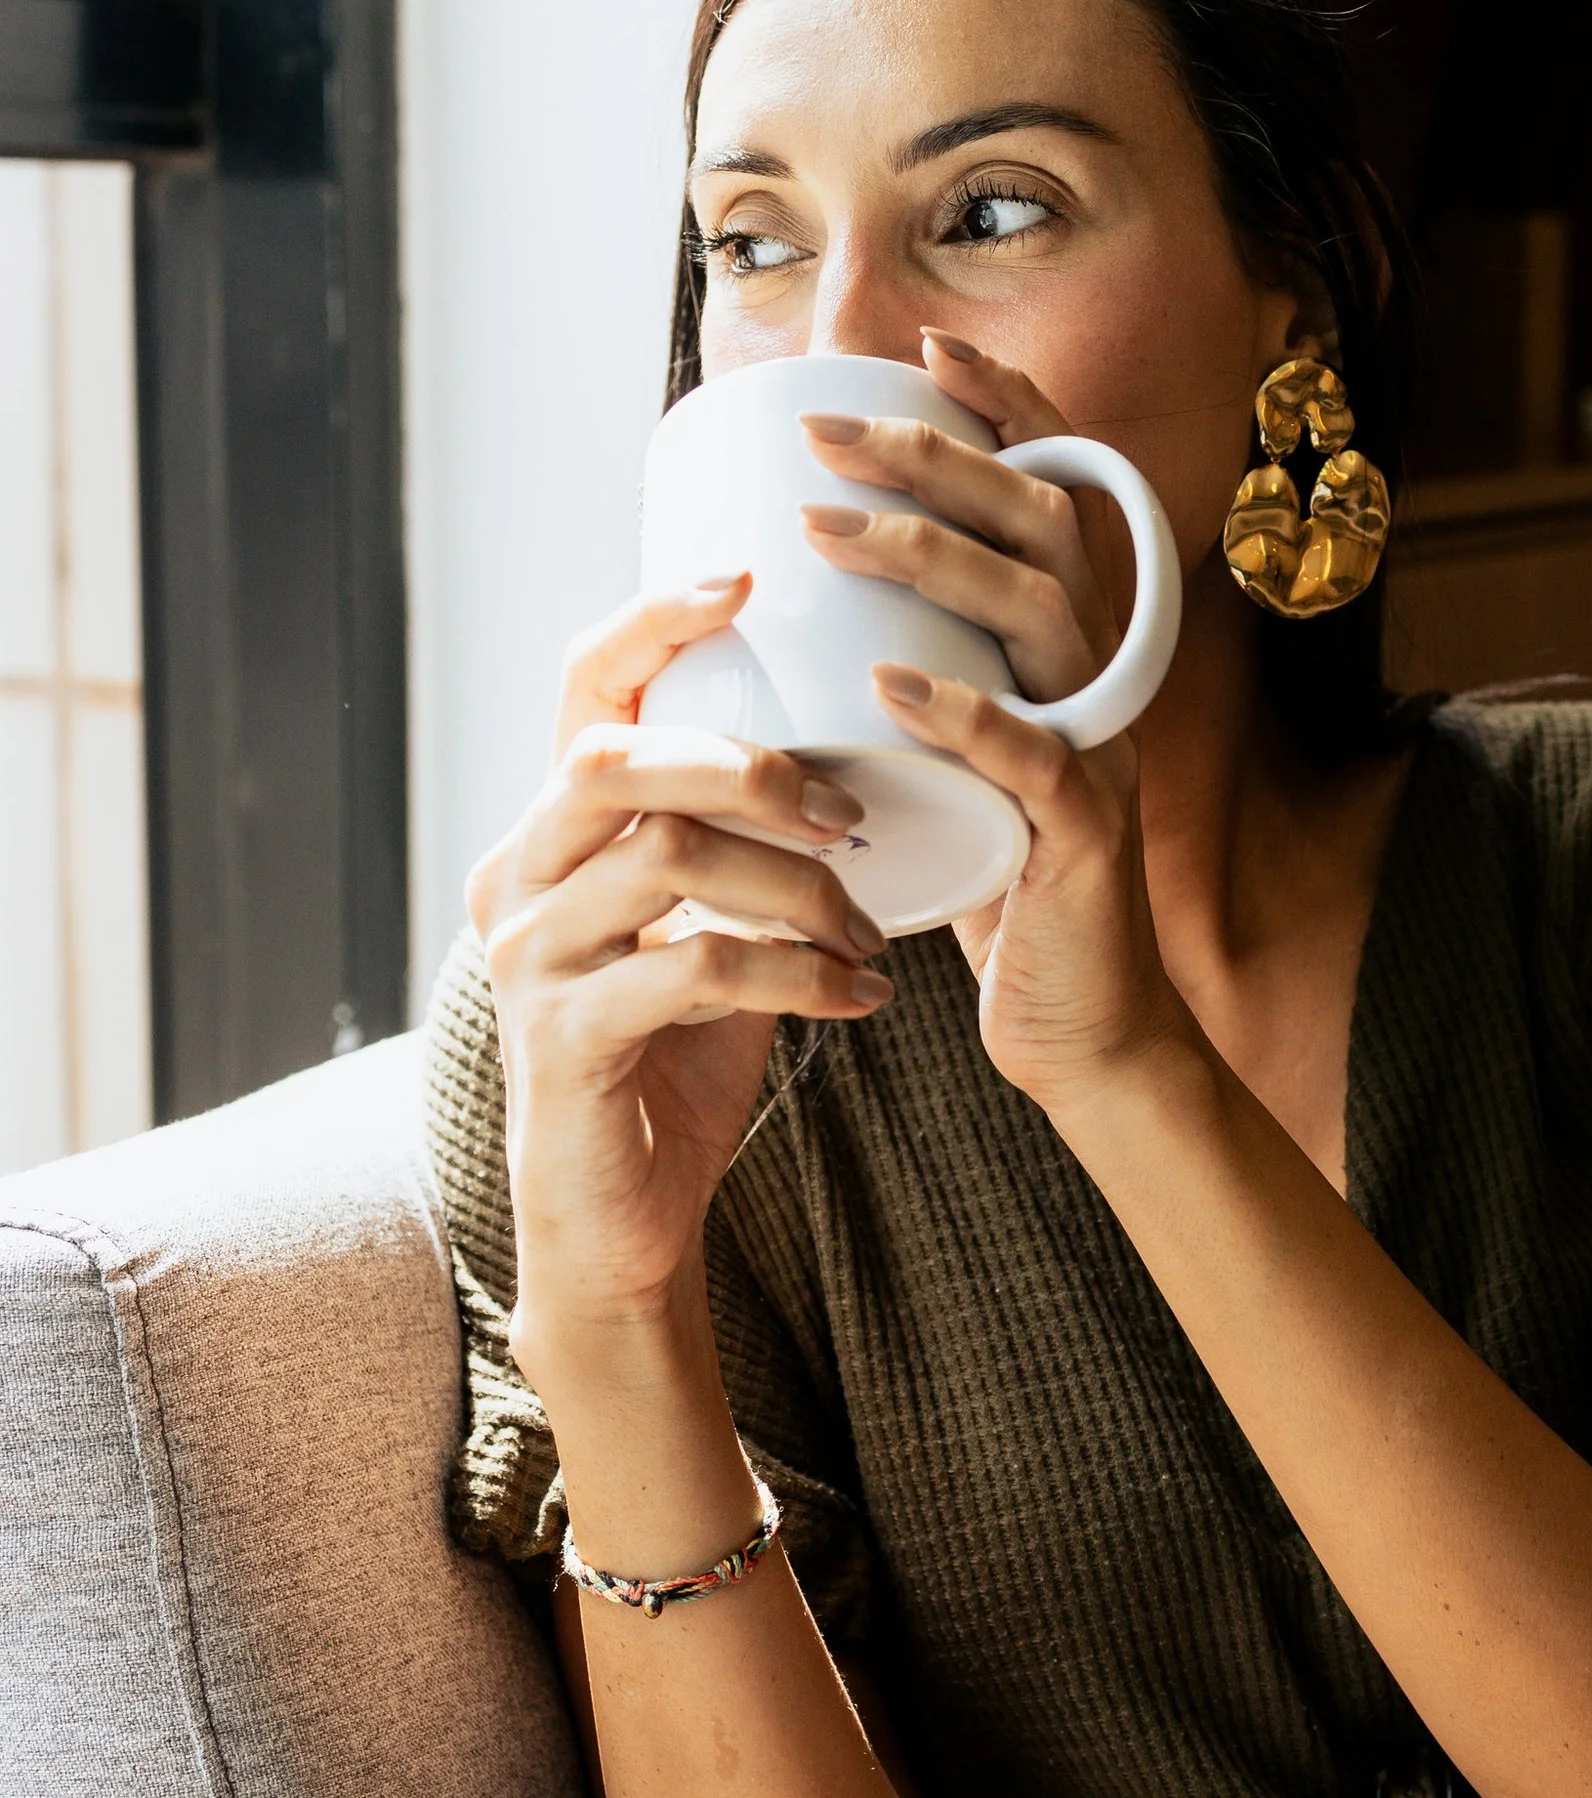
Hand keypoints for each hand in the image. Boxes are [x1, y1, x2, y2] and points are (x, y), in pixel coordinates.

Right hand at [465, 579, 893, 1346]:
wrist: (624, 1220)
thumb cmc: (677, 1059)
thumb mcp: (710, 924)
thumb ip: (742, 844)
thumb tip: (860, 751)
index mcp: (552, 833)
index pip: (580, 691)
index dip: (652, 621)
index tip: (745, 577)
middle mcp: (519, 879)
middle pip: (616, 759)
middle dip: (748, 762)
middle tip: (850, 809)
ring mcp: (529, 962)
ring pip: (663, 858)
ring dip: (792, 883)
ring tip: (866, 926)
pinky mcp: (564, 1043)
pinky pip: (691, 970)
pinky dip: (794, 974)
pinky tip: (860, 995)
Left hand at [823, 333, 1197, 1117]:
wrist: (1081, 1027)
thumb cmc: (998, 883)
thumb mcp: (962, 753)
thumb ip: (920, 671)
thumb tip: (796, 591)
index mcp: (1075, 646)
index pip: (1061, 491)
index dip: (1008, 410)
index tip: (924, 351)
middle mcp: (1102, 678)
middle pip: (1046, 522)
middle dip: (938, 459)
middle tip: (825, 435)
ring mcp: (1102, 749)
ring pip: (1044, 611)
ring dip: (933, 555)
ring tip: (826, 530)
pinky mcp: (1086, 835)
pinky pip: (1034, 754)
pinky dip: (964, 710)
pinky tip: (889, 683)